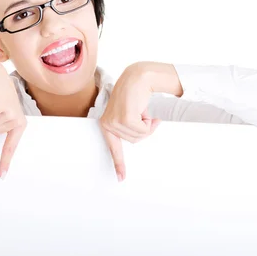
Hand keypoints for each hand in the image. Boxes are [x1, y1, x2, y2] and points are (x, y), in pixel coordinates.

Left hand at [99, 62, 181, 181]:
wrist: (138, 77)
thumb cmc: (135, 94)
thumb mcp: (130, 113)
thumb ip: (129, 127)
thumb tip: (139, 134)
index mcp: (107, 124)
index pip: (113, 147)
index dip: (118, 163)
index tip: (121, 178)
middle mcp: (107, 124)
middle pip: (133, 140)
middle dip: (144, 129)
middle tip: (145, 115)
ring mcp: (114, 121)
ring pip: (139, 136)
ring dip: (146, 124)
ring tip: (143, 110)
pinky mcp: (124, 118)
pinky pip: (143, 130)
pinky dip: (149, 122)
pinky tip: (145, 110)